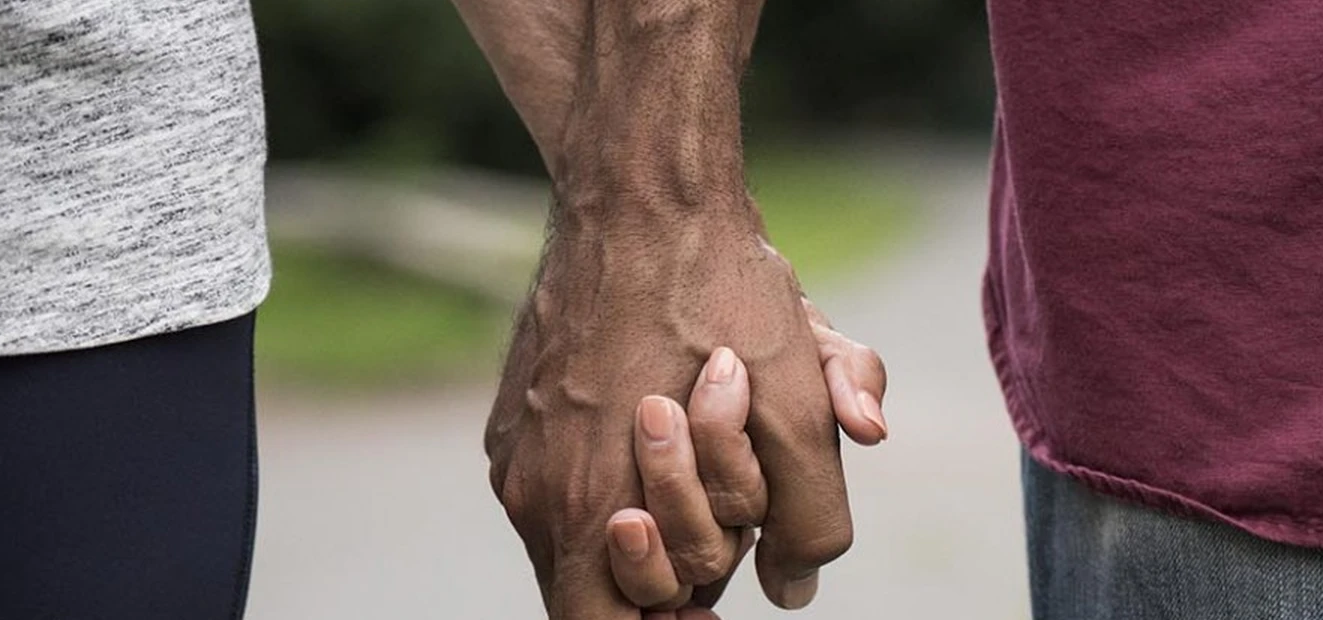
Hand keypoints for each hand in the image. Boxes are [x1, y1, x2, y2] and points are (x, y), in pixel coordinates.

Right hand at [486, 220, 873, 614]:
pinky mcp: (512, 414)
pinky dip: (613, 475)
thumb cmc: (724, 294)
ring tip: (698, 440)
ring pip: (581, 532)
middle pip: (599, 588)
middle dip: (672, 567)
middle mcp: (533, 488)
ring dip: (648, 514)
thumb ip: (809, 514)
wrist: (644, 191)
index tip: (709, 606)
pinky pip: (560, 482)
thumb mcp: (797, 404)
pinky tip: (658, 409)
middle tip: (728, 524)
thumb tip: (796, 588)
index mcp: (586, 504)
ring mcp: (516, 449)